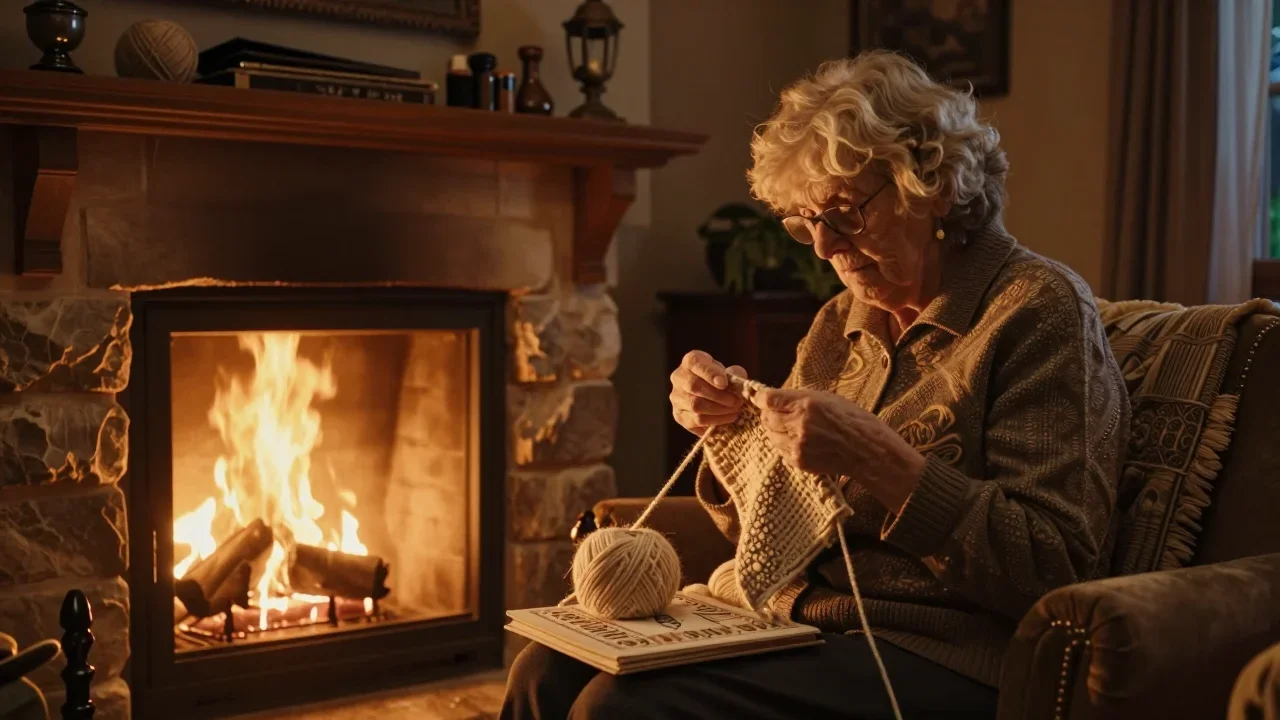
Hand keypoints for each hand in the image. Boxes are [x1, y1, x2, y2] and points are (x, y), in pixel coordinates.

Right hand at [669, 350, 747, 436]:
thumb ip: (734, 375)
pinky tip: (727, 418)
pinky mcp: (679, 415)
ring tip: (734, 410)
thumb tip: (736, 383)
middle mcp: (679, 377)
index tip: (724, 383)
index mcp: (691, 361)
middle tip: (736, 401)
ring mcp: (676, 397)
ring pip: (695, 405)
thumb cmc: (723, 382)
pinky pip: (695, 420)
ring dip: (719, 410)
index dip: (710, 373)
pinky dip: (715, 421)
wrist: (714, 398)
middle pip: (694, 386)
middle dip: (718, 395)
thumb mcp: (730, 373)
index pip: (695, 362)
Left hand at [751, 387, 925, 513]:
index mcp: (806, 404)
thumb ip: (798, 397)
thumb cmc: (851, 420)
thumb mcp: (826, 397)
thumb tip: (774, 397)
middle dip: (770, 414)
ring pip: (770, 435)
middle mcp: (798, 424)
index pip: (768, 399)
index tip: (761, 397)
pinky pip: (779, 450)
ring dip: (776, 430)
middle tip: (780, 413)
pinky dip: (784, 444)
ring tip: (794, 428)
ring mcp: (797, 445)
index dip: (761, 398)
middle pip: (766, 418)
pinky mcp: (798, 461)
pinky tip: (801, 441)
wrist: (867, 450)